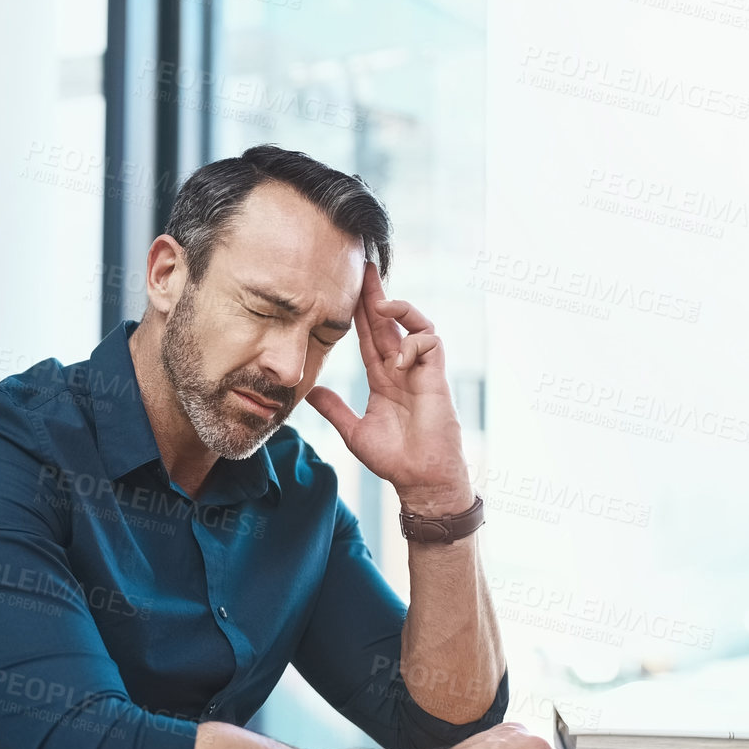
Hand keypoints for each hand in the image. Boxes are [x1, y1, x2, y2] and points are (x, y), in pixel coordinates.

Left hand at [305, 262, 470, 515]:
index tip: (348, 289)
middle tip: (365, 268)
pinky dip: (414, 343)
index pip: (369, 337)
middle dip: (377, 296)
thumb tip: (311, 393)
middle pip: (390, 323)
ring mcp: (422, 372)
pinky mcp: (437, 379)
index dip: (360, 313)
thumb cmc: (394, 459)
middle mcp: (403, 370)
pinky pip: (431, 345)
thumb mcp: (354, 431)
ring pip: (417, 326)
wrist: (420, 479)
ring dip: (401, 310)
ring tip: (382, 305)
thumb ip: (335, 409)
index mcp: (384, 378)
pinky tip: (399, 358)